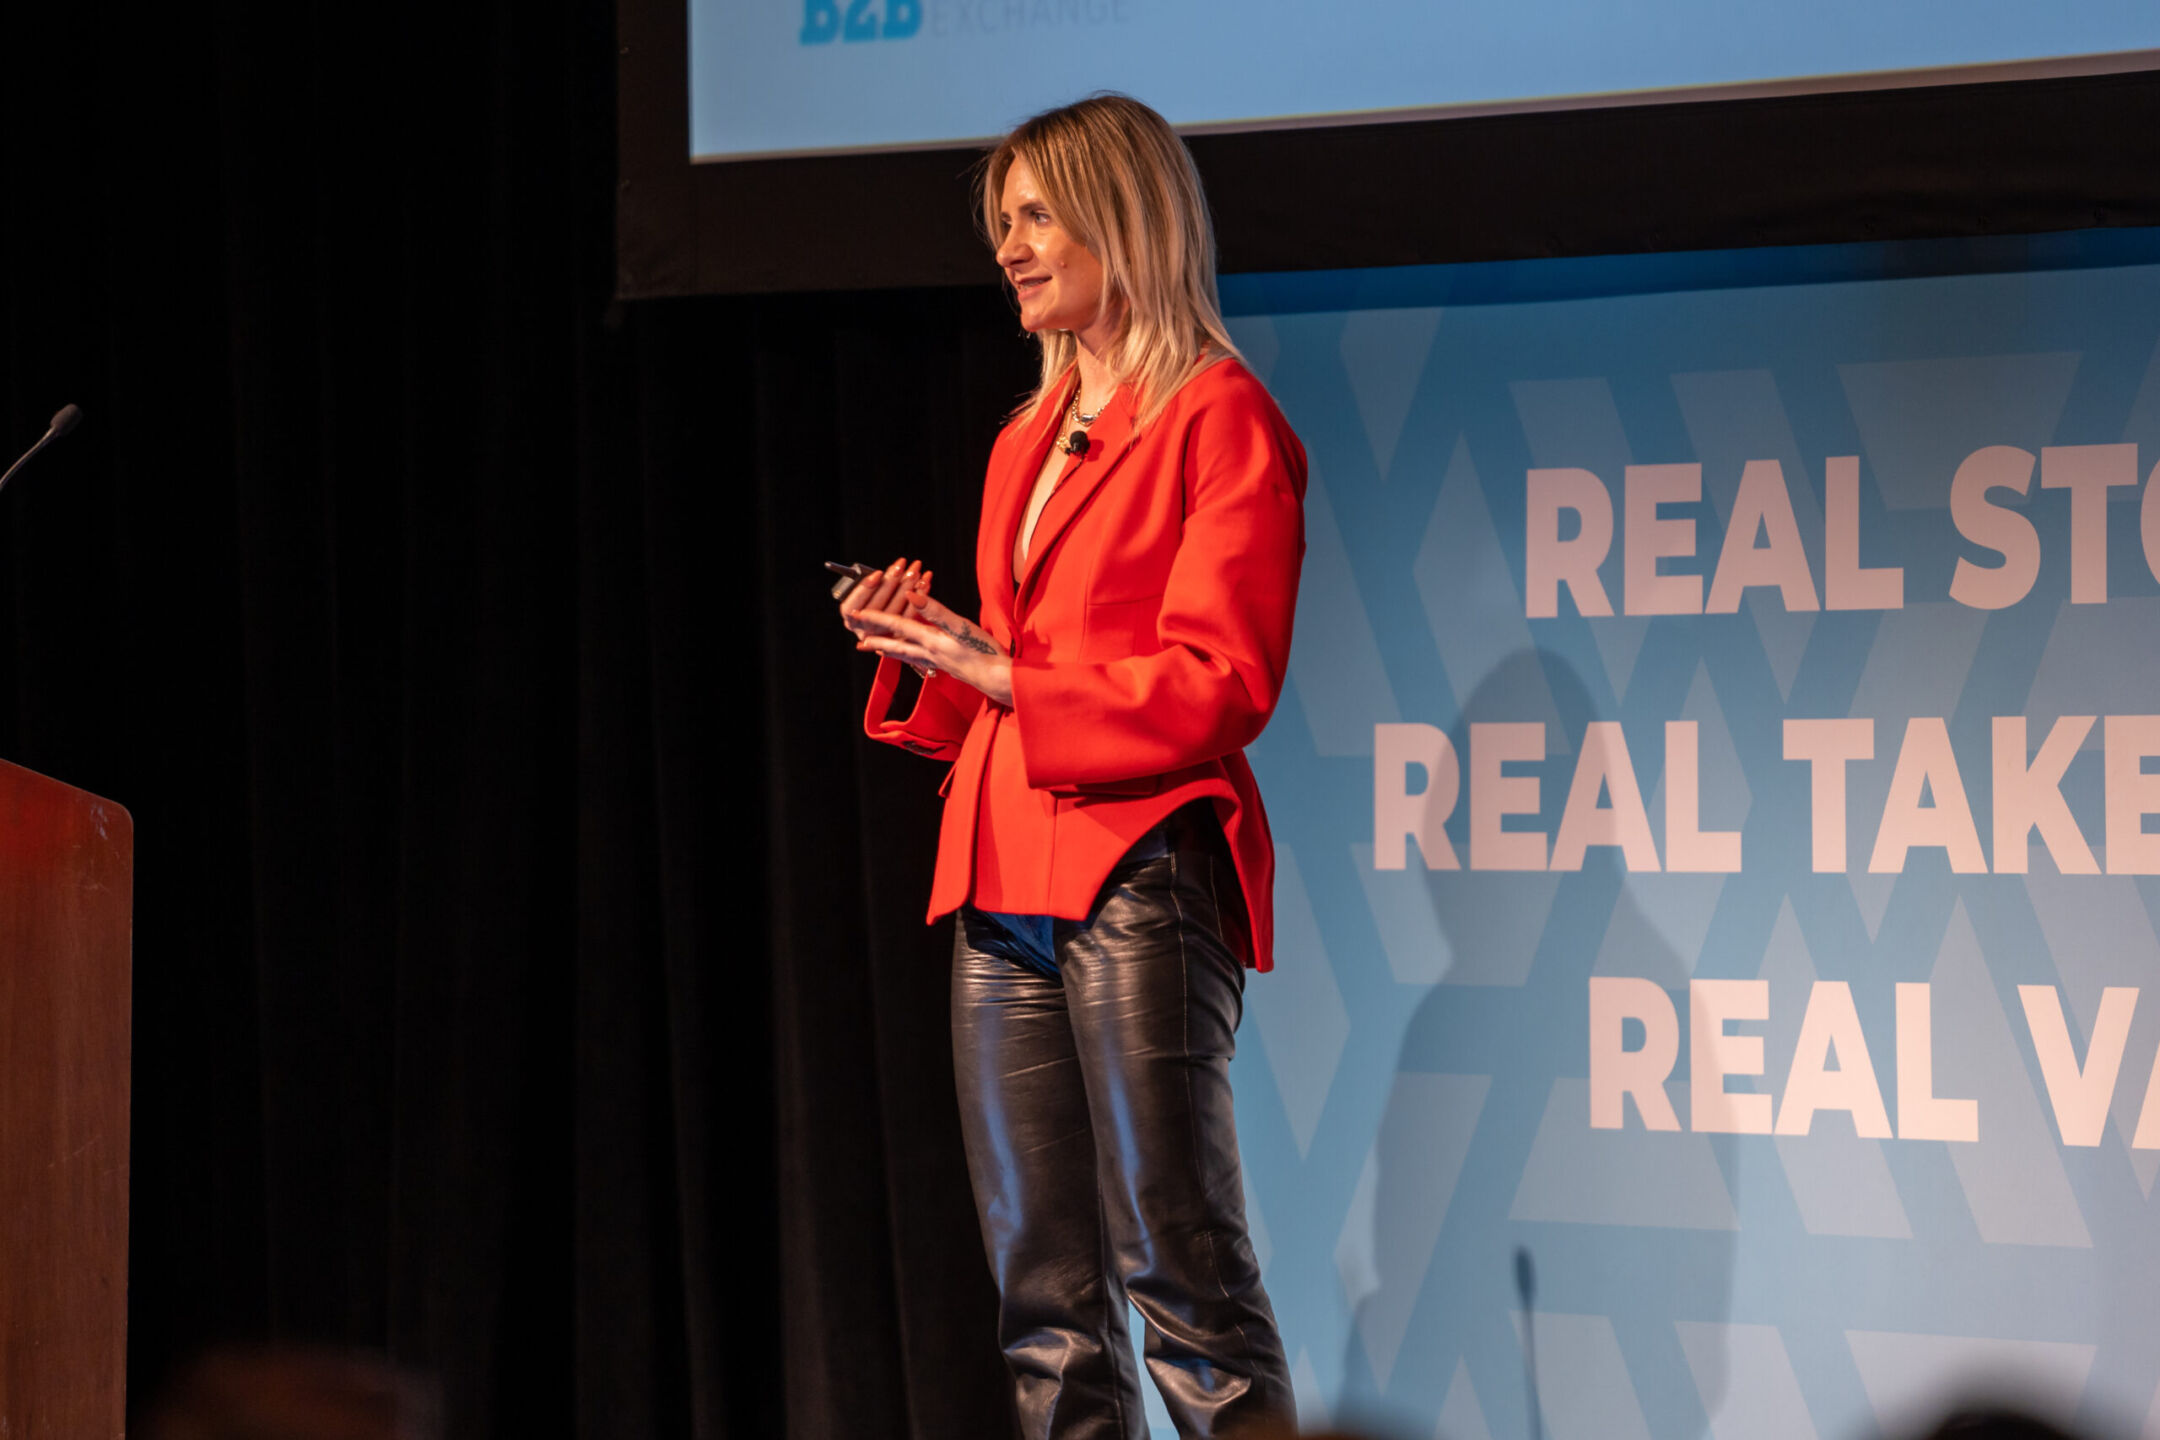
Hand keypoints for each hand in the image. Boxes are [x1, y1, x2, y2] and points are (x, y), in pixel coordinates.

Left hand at [846, 567, 1013, 707]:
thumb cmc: (983, 652)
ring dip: (891, 652)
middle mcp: (930, 653)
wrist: (998, 679)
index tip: (858, 613)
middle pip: (897, 646)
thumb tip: (912, 595)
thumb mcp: (960, 627)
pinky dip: (910, 656)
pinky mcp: (948, 666)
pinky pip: (920, 659)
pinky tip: (914, 657)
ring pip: (908, 655)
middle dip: (877, 642)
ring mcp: (938, 662)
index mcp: (931, 640)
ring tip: (878, 651)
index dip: (878, 617)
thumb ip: (936, 611)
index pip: (898, 625)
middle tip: (859, 643)